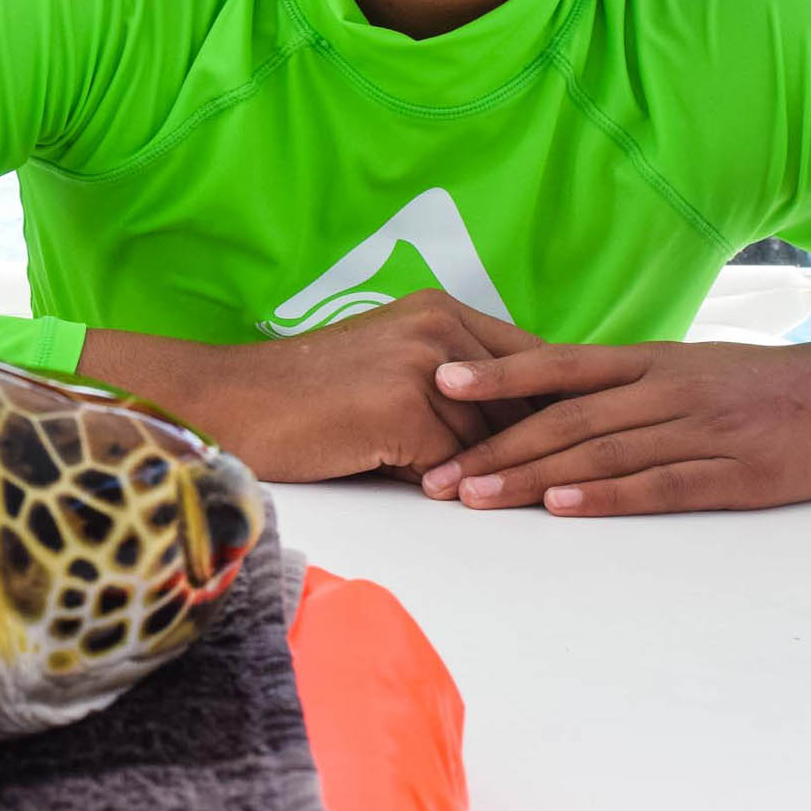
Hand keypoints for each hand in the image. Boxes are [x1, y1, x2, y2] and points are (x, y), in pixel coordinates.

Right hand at [78, 290, 544, 482]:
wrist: (232, 401)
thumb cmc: (305, 397)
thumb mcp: (387, 367)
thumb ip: (449, 386)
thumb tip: (513, 435)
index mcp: (439, 310)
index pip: (532, 359)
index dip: (555, 404)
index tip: (578, 441)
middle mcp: (438, 325)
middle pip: (524, 399)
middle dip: (536, 445)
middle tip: (556, 484)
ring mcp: (422, 364)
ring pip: (490, 436)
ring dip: (490, 472)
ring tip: (502, 500)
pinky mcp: (403, 407)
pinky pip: (453, 462)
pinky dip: (450, 487)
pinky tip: (441, 500)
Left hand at [421, 326, 810, 515]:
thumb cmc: (769, 386)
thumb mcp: (694, 369)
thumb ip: (630, 386)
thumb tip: (556, 403)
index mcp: (653, 361)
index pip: (558, 365)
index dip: (496, 374)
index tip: (436, 384)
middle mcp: (667, 389)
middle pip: (564, 417)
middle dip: (493, 449)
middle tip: (434, 477)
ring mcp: (701, 430)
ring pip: (600, 451)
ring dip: (532, 477)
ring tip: (474, 498)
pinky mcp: (737, 473)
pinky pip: (661, 484)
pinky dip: (609, 496)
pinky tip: (565, 507)